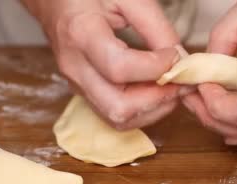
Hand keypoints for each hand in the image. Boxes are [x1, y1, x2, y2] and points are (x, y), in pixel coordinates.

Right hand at [22, 0, 182, 128]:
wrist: (55, 2)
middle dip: (157, 100)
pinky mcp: (84, 94)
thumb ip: (156, 26)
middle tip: (180, 82)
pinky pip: (115, 116)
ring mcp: (77, 85)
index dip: (155, 68)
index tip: (175, 56)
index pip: (119, 68)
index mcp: (81, 34)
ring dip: (152, 110)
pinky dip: (141, 110)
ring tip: (171, 87)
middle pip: (118, 107)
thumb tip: (181, 59)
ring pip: (118, 119)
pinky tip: (155, 90)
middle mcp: (75, 67)